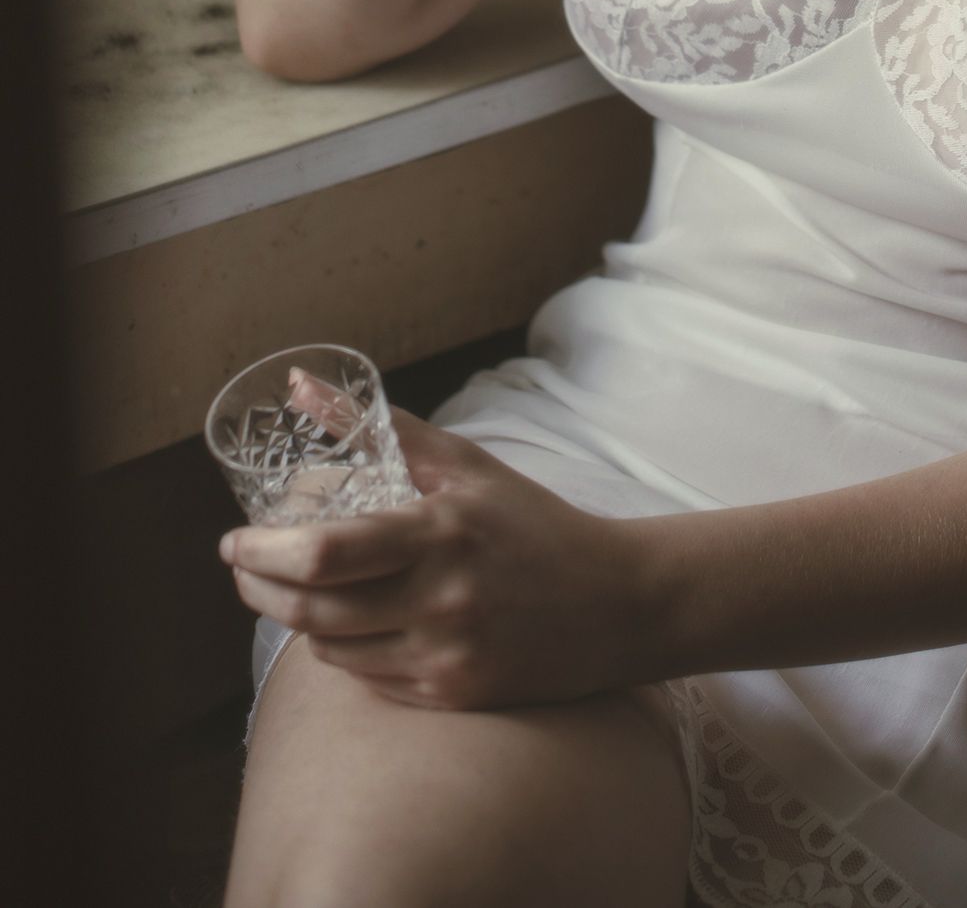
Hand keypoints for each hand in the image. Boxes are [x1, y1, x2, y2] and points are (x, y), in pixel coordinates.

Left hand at [220, 395, 657, 712]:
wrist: (615, 603)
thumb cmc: (532, 523)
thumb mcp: (465, 464)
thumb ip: (379, 428)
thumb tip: (300, 387)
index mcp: (441, 533)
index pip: (325, 554)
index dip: (262, 553)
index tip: (235, 542)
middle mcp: (440, 600)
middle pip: (312, 610)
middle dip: (259, 590)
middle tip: (244, 569)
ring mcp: (445, 656)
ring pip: (332, 649)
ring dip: (300, 619)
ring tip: (300, 589)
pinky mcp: (451, 696)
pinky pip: (369, 679)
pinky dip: (347, 650)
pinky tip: (356, 622)